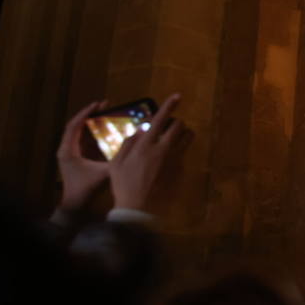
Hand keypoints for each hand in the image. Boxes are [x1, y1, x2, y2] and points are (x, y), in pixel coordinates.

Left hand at [56, 100, 109, 213]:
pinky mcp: (72, 157)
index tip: (98, 104)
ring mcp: (68, 153)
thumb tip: (131, 146)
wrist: (75, 204)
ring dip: (89, 122)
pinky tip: (100, 128)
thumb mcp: (103, 173)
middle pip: (75, 125)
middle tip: (103, 105)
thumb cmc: (86, 188)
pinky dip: (89, 132)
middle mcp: (65, 148)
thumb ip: (116, 160)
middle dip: (89, 114)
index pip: (74, 125)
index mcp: (68, 150)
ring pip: (77, 131)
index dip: (86, 113)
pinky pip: (80, 139)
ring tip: (103, 113)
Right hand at [108, 94, 191, 211]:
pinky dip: (179, 152)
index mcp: (146, 145)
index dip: (170, 105)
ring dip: (182, 134)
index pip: (161, 118)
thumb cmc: (123, 185)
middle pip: (179, 126)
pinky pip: (184, 154)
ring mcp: (175, 160)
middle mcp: (164, 149)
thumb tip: (139, 131)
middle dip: (175, 122)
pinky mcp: (181, 170)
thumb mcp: (116, 163)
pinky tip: (167, 161)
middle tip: (167, 127)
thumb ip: (128, 143)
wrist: (139, 208)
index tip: (177, 96)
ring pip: (188, 138)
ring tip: (172, 139)